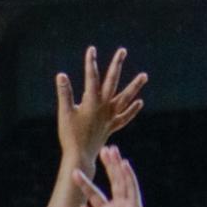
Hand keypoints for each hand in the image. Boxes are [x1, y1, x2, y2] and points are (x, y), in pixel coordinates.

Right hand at [56, 45, 146, 166]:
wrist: (80, 156)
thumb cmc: (70, 136)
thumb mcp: (65, 113)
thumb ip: (65, 93)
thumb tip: (61, 75)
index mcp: (92, 102)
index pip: (92, 77)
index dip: (91, 63)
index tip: (91, 50)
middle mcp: (104, 107)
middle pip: (112, 82)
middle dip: (116, 65)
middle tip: (122, 51)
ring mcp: (110, 117)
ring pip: (125, 99)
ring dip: (134, 87)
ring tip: (144, 76)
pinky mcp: (111, 127)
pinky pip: (124, 117)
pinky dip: (132, 110)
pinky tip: (140, 102)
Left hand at [75, 146, 144, 206]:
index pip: (94, 194)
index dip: (85, 184)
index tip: (74, 173)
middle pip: (112, 182)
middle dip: (108, 167)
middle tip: (103, 150)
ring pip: (122, 182)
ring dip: (117, 166)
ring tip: (112, 151)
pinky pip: (132, 189)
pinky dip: (129, 176)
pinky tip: (124, 164)